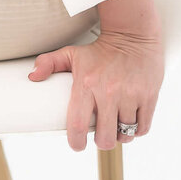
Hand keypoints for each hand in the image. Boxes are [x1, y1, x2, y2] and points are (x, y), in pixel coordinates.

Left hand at [27, 29, 163, 151]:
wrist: (133, 35)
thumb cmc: (99, 49)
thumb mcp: (71, 53)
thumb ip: (48, 63)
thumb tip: (32, 77)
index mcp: (86, 84)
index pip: (78, 125)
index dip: (76, 142)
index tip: (77, 145)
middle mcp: (109, 92)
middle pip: (105, 138)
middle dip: (101, 142)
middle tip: (100, 135)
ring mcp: (130, 95)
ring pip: (125, 134)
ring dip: (120, 135)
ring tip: (115, 126)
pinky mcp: (148, 96)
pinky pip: (143, 127)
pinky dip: (136, 131)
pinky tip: (130, 122)